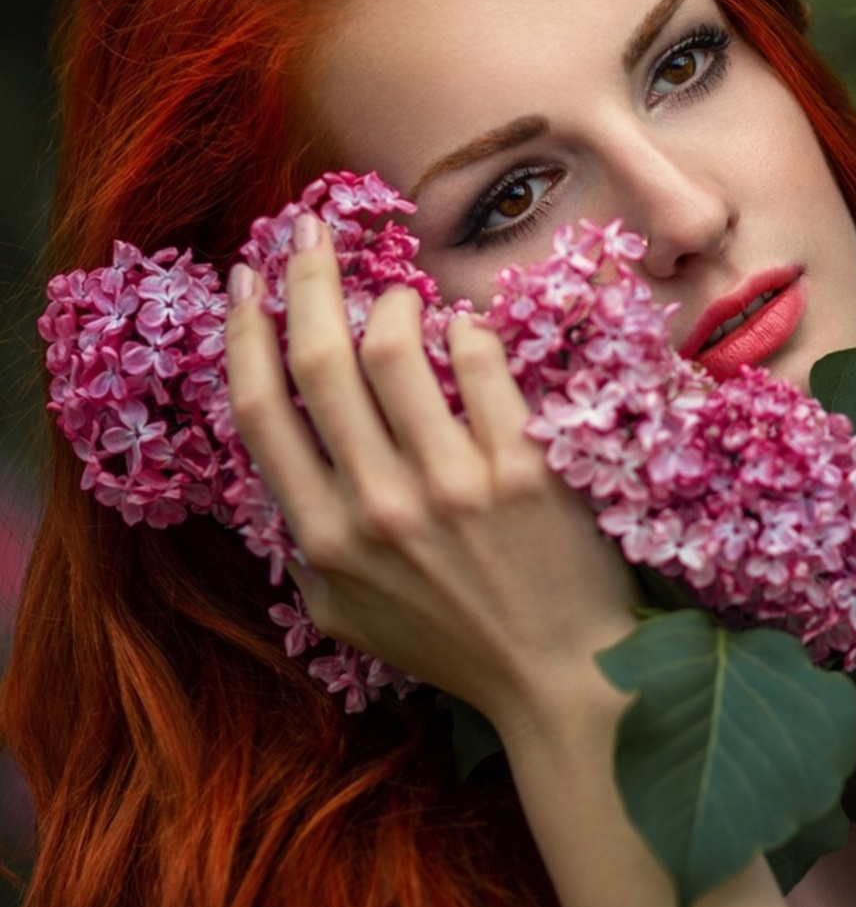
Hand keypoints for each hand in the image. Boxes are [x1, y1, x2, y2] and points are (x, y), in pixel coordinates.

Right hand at [223, 218, 637, 729]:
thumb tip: (288, 465)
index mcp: (326, 540)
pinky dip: (464, 332)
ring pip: (394, 346)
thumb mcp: (349, 614)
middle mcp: (381, 506)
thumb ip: (306, 545)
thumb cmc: (455, 640)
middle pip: (320, 360)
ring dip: (389, 300)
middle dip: (306, 278)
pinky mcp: (525, 467)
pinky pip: (480, 362)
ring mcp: (455, 484)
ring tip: (399, 295)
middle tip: (309, 233)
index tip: (248, 281)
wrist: (559, 673)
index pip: (262, 411)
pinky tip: (464, 333)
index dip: (246, 332)